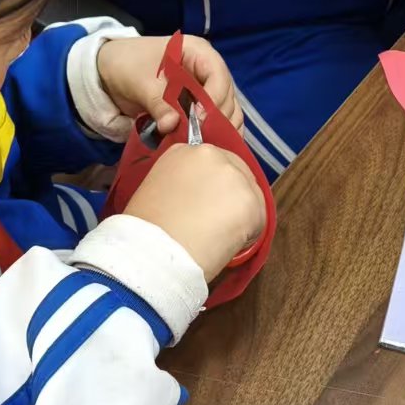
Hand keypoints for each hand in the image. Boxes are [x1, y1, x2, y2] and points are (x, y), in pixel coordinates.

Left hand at [97, 35, 242, 134]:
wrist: (110, 71)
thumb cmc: (128, 65)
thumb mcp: (140, 82)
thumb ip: (158, 103)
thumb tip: (172, 125)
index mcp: (198, 53)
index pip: (218, 76)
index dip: (212, 99)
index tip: (198, 120)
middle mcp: (209, 71)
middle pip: (226, 97)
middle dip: (215, 119)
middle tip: (197, 139)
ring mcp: (207, 91)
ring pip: (227, 113)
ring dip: (217, 131)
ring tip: (199, 146)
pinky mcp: (200, 109)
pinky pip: (216, 124)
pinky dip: (213, 136)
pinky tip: (201, 147)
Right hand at [126, 144, 264, 278]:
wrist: (152, 253)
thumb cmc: (145, 231)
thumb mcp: (157, 191)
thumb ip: (182, 184)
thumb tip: (200, 197)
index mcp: (184, 151)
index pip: (214, 163)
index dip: (212, 187)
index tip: (205, 205)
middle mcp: (211, 154)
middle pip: (236, 174)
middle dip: (230, 198)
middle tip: (215, 224)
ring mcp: (234, 176)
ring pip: (250, 197)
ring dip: (240, 216)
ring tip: (217, 238)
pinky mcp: (251, 201)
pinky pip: (259, 220)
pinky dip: (248, 236)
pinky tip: (226, 245)